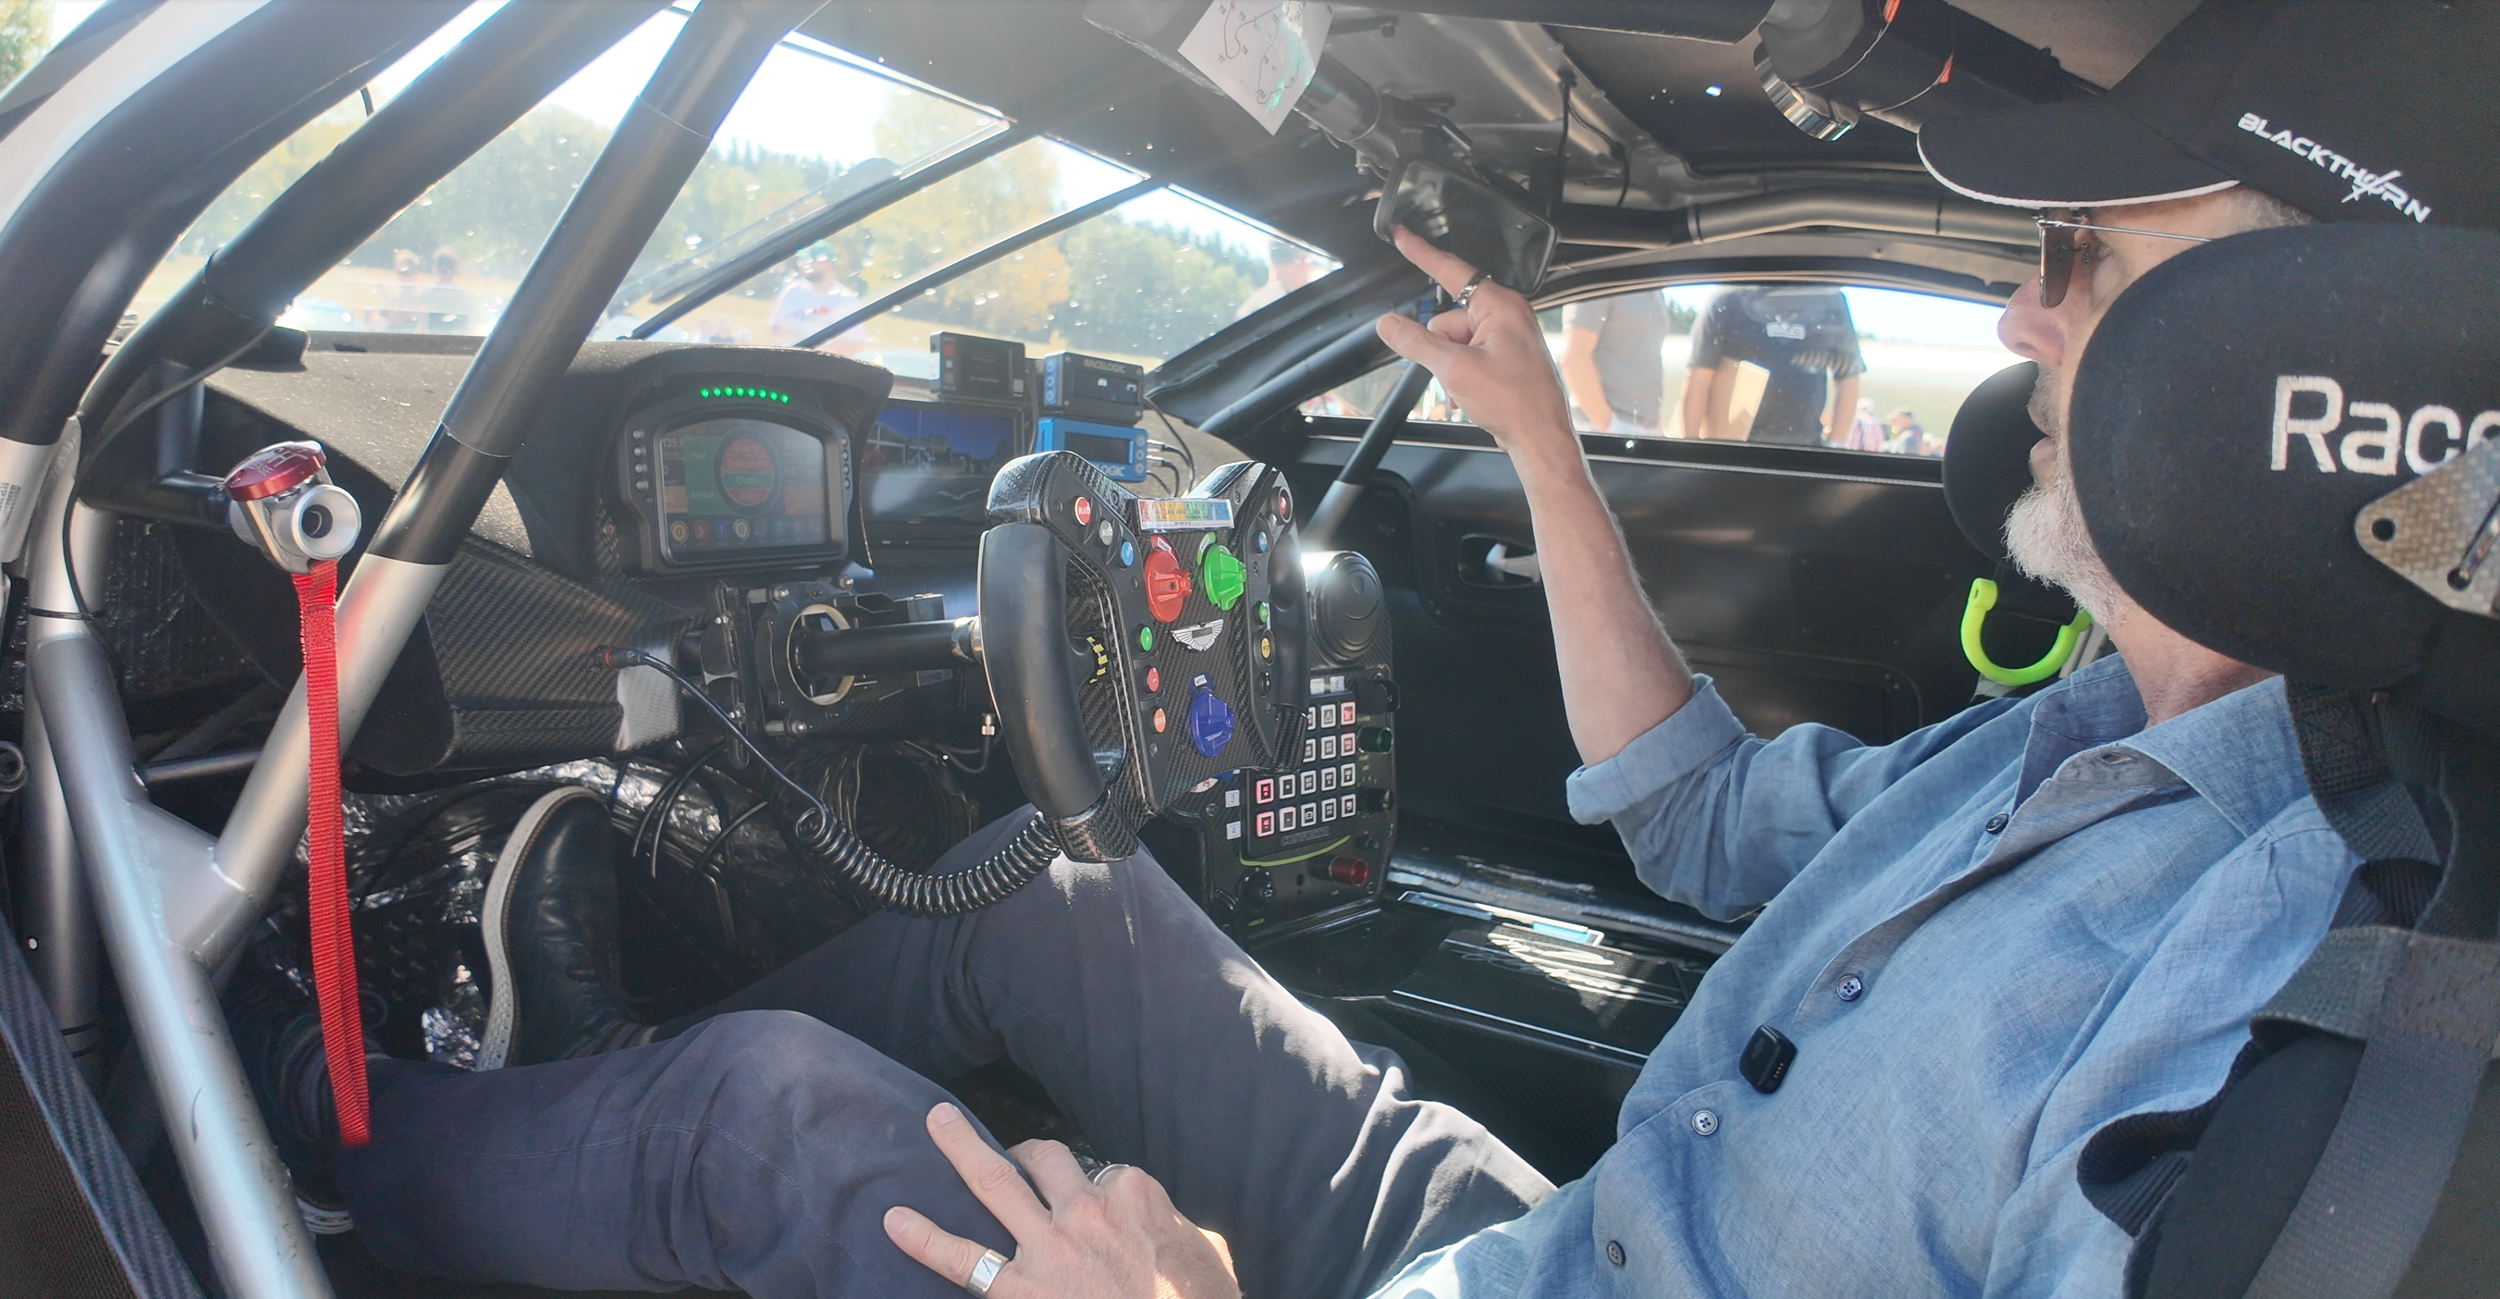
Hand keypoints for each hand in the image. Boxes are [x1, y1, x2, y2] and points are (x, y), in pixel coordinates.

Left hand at [884, 1104, 1238, 1298]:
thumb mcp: (1207, 1254)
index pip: (1097, 1172)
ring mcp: (1050, 1245)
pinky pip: (963, 1258)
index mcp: (1133, 1194)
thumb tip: (1185, 1230)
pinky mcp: (1022, 1289)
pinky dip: (926, 1237)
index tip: (1074, 1196)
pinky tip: (895, 1222)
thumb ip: (1185, 1230)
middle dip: (1006, 1140)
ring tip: (936, 1123)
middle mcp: (1087, 1209)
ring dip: (960, 1149)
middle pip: (1042, 1159)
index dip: (1081, 1183)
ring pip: (995, 1183)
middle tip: (972, 1123)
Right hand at [1375, 227, 1576, 461]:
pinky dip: (1461, 377)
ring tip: (1468, 390)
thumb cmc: (1515, 402)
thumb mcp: (1454, 369)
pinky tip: (1470, 396)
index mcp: (1499, 306)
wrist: (1540, 438)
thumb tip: (1389, 324)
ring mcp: (1507, 337)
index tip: (1402, 236)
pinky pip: (1468, 357)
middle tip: (1454, 374)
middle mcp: (1506, 316)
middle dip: (1440, 349)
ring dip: (1450, 368)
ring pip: (1455, 342)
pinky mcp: (1505, 358)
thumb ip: (1416, 343)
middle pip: (1447, 319)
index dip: (1421, 253)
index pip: (1450, 269)